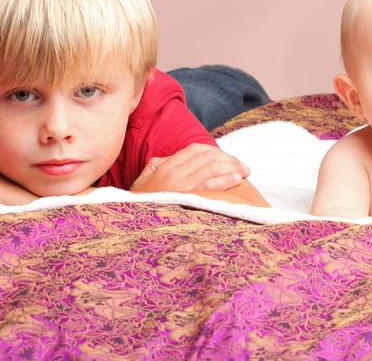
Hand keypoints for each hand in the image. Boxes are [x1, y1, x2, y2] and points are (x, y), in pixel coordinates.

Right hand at [130, 143, 249, 193]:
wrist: (126, 221)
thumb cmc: (137, 202)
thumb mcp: (144, 178)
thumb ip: (158, 165)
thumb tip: (171, 158)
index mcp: (166, 165)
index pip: (195, 151)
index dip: (215, 151)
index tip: (228, 157)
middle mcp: (173, 172)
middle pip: (207, 158)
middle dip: (229, 160)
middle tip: (244, 166)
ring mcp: (179, 186)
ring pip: (210, 169)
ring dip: (231, 168)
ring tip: (245, 171)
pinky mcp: (184, 199)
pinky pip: (208, 186)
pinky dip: (224, 181)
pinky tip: (236, 180)